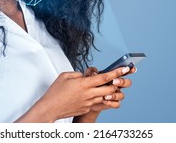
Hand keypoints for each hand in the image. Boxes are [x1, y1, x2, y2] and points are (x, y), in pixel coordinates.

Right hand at [15, 66, 132, 121]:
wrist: (50, 108)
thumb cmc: (55, 92)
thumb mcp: (65, 76)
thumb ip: (78, 74)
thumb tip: (84, 76)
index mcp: (84, 84)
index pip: (105, 77)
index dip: (117, 72)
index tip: (125, 68)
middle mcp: (89, 94)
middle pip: (110, 90)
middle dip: (117, 85)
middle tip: (119, 79)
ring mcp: (88, 103)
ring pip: (105, 98)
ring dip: (109, 93)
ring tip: (107, 87)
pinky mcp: (86, 108)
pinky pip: (97, 103)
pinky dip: (99, 98)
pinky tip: (93, 95)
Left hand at [73, 66, 135, 122]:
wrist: (86, 98)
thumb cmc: (90, 84)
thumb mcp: (89, 76)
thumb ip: (91, 72)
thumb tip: (94, 72)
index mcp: (114, 76)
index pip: (124, 72)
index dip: (129, 70)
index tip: (129, 68)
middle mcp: (117, 85)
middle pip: (127, 83)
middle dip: (122, 82)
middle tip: (114, 81)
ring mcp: (116, 95)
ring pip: (122, 95)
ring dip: (115, 95)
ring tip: (106, 95)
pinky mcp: (113, 103)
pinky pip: (117, 104)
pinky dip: (111, 103)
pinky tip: (105, 101)